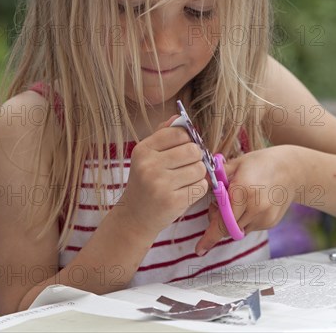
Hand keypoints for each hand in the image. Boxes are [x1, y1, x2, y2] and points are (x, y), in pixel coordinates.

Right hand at [119, 115, 208, 237]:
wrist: (134, 217)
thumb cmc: (144, 182)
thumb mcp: (146, 156)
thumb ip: (162, 135)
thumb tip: (178, 117)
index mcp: (143, 150)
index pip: (178, 133)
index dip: (187, 139)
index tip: (184, 147)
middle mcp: (149, 165)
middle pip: (193, 150)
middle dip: (196, 157)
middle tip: (188, 164)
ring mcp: (161, 184)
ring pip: (199, 168)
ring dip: (198, 174)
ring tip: (185, 179)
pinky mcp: (173, 201)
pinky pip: (201, 186)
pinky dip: (198, 188)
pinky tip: (185, 191)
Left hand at [195, 145, 301, 255]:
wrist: (293, 170)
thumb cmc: (261, 163)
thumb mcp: (238, 163)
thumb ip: (218, 175)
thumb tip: (201, 180)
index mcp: (243, 190)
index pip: (222, 220)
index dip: (209, 237)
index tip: (199, 250)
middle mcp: (255, 208)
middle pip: (227, 228)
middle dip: (218, 221)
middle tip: (216, 205)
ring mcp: (264, 218)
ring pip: (238, 229)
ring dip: (232, 220)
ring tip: (237, 201)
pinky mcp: (271, 223)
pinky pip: (250, 227)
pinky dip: (244, 219)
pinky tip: (251, 203)